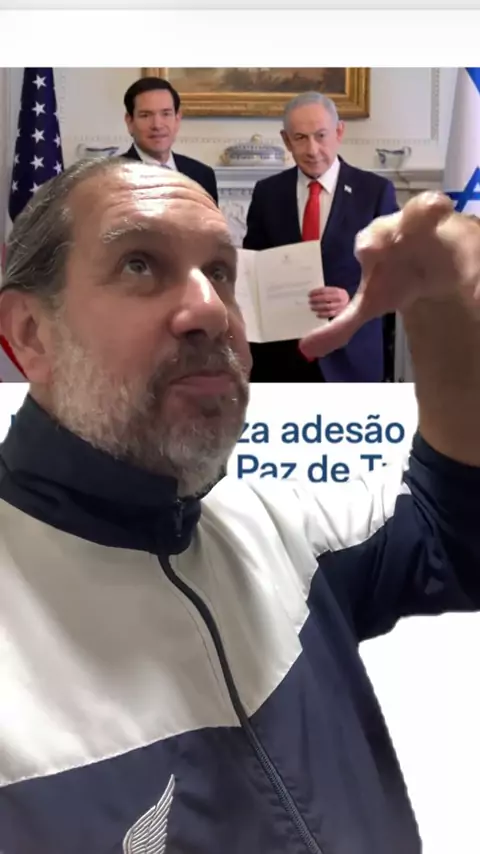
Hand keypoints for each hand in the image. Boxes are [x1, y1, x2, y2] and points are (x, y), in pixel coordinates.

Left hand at [299, 193, 479, 359]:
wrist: (430, 268)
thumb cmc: (397, 279)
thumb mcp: (371, 303)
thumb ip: (341, 326)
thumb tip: (306, 350)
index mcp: (382, 240)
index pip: (374, 236)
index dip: (372, 241)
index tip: (369, 249)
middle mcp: (412, 226)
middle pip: (416, 212)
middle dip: (422, 211)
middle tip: (431, 207)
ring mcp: (444, 227)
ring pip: (451, 221)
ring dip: (454, 225)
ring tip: (458, 224)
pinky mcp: (470, 235)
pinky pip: (476, 241)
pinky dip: (477, 258)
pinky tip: (476, 281)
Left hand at [308, 286, 349, 318]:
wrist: (354, 308)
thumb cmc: (339, 300)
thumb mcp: (336, 293)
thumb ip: (327, 293)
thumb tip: (313, 294)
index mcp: (339, 291)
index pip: (325, 290)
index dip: (316, 292)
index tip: (309, 294)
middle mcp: (341, 298)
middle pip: (325, 298)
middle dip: (316, 299)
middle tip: (310, 301)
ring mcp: (341, 306)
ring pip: (327, 306)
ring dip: (318, 307)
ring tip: (312, 307)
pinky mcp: (340, 314)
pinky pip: (330, 314)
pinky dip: (322, 314)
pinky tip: (317, 314)